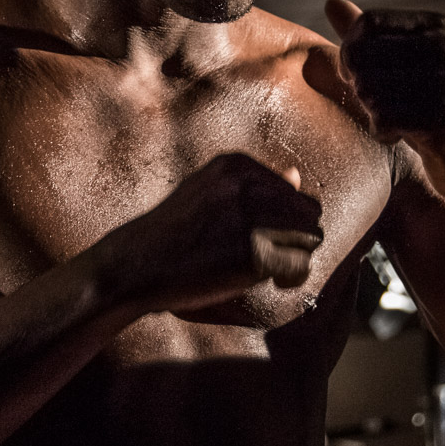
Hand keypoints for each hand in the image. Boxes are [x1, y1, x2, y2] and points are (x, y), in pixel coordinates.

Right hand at [108, 153, 323, 313]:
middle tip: (270, 256)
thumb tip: (296, 175)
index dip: (282, 219)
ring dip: (294, 257)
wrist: (134, 265)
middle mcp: (247, 186)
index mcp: (236, 165)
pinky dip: (288, 277)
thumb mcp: (207, 192)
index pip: (292, 189)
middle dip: (295, 237)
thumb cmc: (171, 233)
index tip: (255, 237)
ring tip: (268, 269)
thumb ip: (251, 185)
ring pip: (310, 237)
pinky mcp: (253, 254)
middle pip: (309, 211)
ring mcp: (250, 219)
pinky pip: (298, 266)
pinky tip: (266, 281)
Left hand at [325, 0, 444, 199]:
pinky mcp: (444, 117)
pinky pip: (382, 118)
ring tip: (398, 118)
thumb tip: (331, 0)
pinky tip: (403, 135)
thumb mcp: (400, 66)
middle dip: (360, 86)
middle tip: (382, 103)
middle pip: (361, 55)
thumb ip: (367, 36)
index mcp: (437, 27)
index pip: (367, 23)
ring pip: (368, 89)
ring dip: (372, 112)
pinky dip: (383, 132)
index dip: (351, 52)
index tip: (362, 76)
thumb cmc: (427, 111)